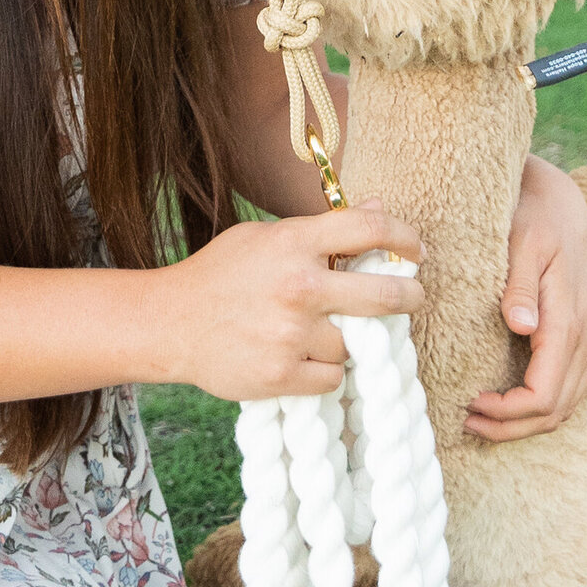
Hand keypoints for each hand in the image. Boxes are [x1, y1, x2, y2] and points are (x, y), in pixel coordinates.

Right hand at [153, 208, 422, 402]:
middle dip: (410, 297)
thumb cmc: (220, 275)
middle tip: (414, 297)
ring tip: (320, 333)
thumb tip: (376, 209)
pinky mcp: (282, 375)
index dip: (404, 237)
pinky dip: (324, 370)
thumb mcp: (265, 237)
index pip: (368, 230)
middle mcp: (298, 287)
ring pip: (355, 344)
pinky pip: (333, 377)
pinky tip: (301, 358)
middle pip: (384, 295)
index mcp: (293, 243)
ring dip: (348, 340)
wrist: (169, 324)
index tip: (417, 249)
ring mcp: (291, 334)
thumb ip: (321, 228)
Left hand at [465, 152, 586, 442]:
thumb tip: (522, 327)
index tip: (471, 404)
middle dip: (512, 427)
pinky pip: (568, 387)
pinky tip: (508, 398)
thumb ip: (521, 286)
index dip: (508, 412)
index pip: (544, 394)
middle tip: (467, 421)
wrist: (563, 201)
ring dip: (526, 422)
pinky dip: (540, 405)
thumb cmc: (537, 217)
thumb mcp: (523, 241)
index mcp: (569, 321)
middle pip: (556, 411)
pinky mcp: (584, 336)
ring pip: (566, 405)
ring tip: (482, 417)